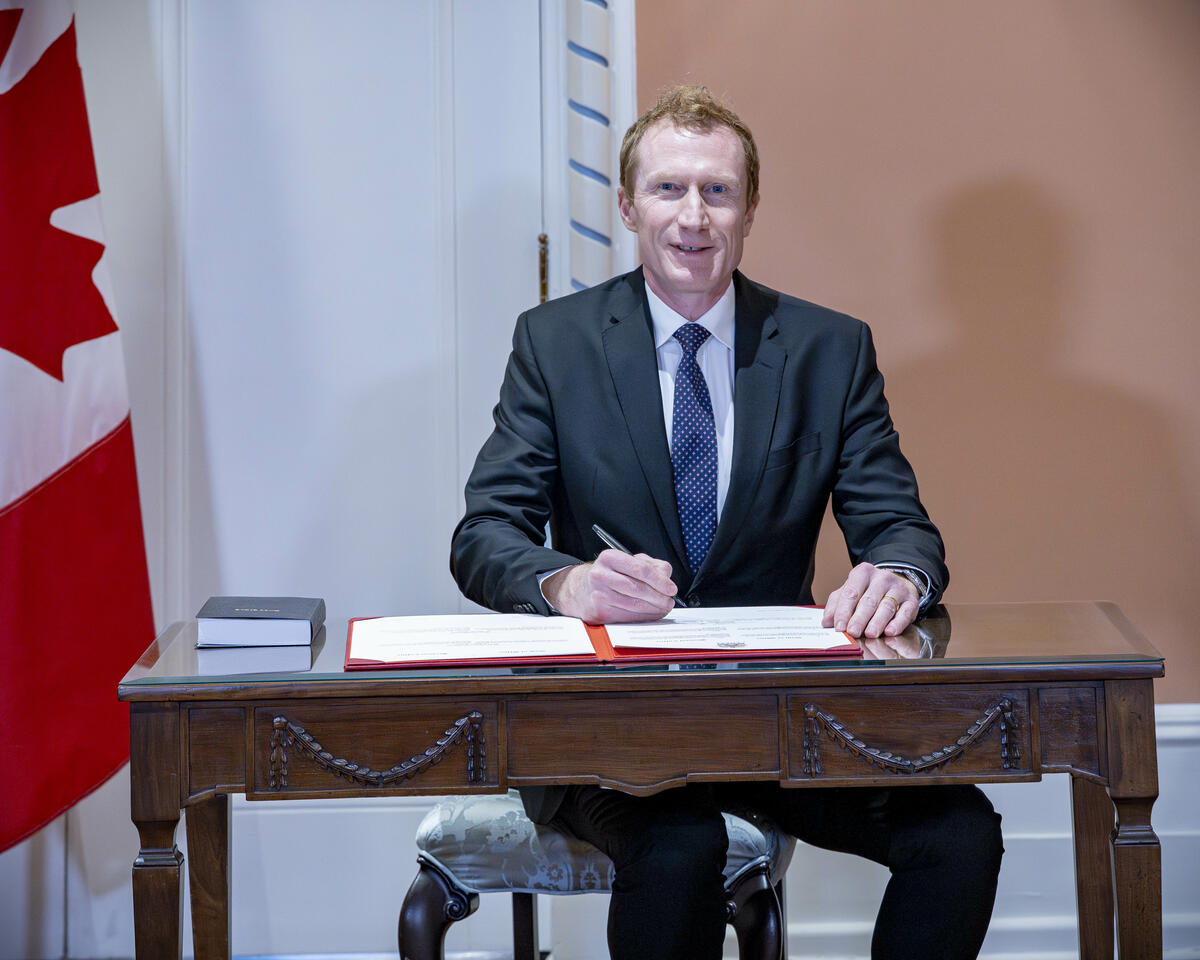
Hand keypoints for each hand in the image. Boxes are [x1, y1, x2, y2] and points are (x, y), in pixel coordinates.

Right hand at [542, 549, 677, 623]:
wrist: (580, 590)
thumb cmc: (609, 575)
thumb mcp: (628, 562)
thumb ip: (650, 566)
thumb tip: (666, 578)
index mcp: (609, 558)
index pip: (640, 569)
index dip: (660, 581)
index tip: (671, 588)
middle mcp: (600, 575)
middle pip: (638, 589)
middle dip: (659, 597)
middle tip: (669, 601)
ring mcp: (598, 595)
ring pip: (634, 605)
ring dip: (654, 609)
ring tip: (663, 608)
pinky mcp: (598, 613)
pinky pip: (627, 617)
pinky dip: (643, 617)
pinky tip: (650, 614)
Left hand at [822, 562, 919, 638]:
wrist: (894, 585)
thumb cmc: (867, 591)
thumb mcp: (849, 592)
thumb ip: (836, 605)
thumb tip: (827, 622)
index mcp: (862, 573)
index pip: (851, 592)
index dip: (843, 611)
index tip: (839, 626)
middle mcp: (882, 578)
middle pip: (869, 601)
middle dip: (859, 618)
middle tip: (852, 632)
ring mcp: (898, 588)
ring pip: (887, 606)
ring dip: (877, 622)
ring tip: (870, 633)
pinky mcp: (911, 600)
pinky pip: (905, 612)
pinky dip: (897, 623)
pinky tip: (890, 631)